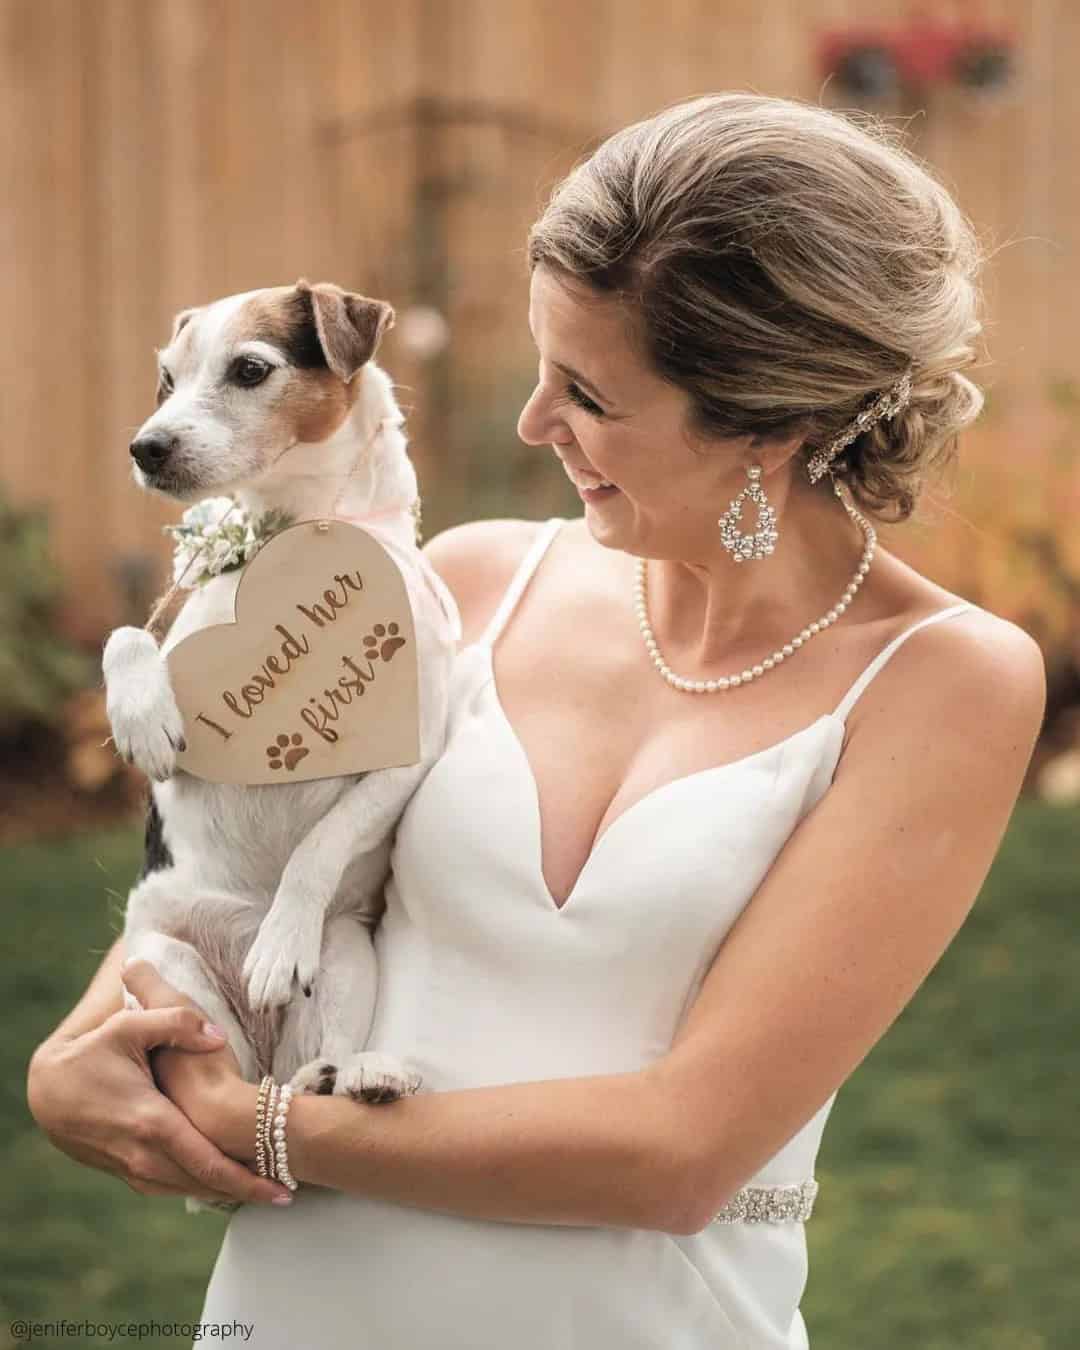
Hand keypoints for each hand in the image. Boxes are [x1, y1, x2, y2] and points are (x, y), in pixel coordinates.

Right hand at [27, 993, 287, 1206]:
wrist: (45, 1090)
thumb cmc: (89, 1054)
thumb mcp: (130, 1026)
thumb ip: (177, 1022)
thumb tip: (217, 1034)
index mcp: (153, 1124)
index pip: (210, 1165)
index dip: (247, 1181)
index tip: (282, 1191)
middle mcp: (143, 1154)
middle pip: (203, 1184)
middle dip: (244, 1191)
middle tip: (285, 1194)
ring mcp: (130, 1166)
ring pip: (184, 1188)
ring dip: (220, 1191)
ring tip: (259, 1189)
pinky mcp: (121, 1168)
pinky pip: (165, 1185)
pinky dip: (194, 1184)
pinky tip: (213, 1179)